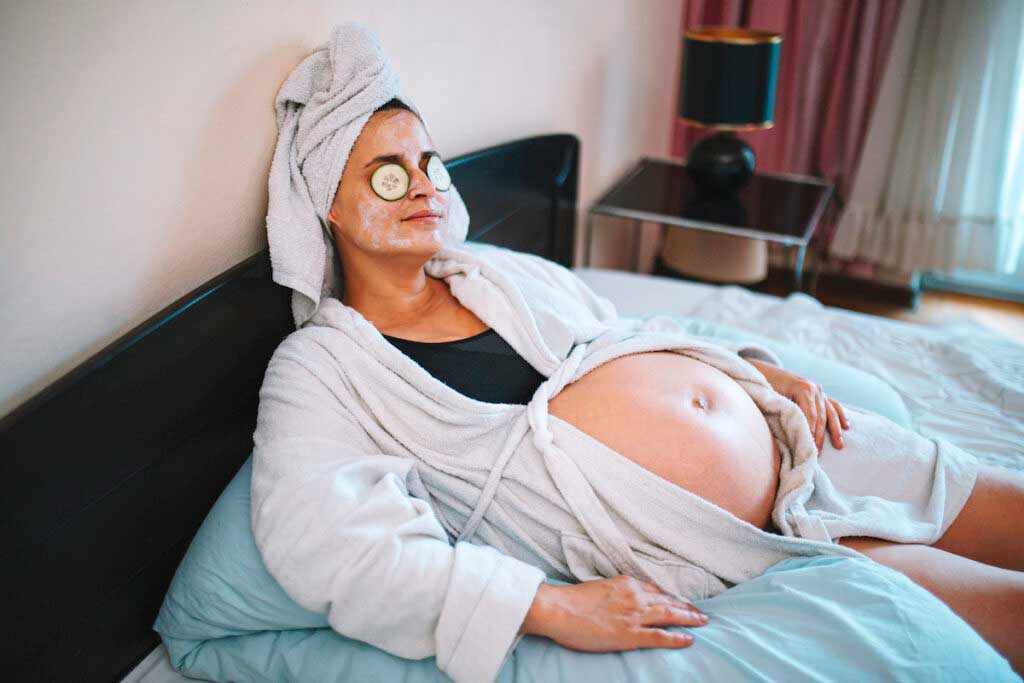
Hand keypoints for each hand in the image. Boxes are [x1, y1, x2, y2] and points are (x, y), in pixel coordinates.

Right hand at [519, 576, 706, 651]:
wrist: (560, 609)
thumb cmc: (572, 600)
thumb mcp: (599, 588)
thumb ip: (615, 592)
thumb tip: (620, 599)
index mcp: (627, 584)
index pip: (655, 590)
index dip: (671, 596)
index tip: (681, 600)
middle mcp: (635, 597)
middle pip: (668, 601)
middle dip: (686, 607)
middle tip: (702, 612)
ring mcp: (634, 616)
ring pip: (669, 615)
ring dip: (689, 619)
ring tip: (702, 622)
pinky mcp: (631, 634)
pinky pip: (660, 636)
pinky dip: (677, 637)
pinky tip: (689, 639)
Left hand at [747, 360, 849, 450]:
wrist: (763, 371)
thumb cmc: (764, 387)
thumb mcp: (771, 399)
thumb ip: (782, 412)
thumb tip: (788, 435)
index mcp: (804, 388)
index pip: (811, 416)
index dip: (810, 433)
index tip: (809, 449)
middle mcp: (814, 388)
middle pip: (820, 417)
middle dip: (819, 437)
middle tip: (817, 454)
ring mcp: (818, 390)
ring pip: (830, 413)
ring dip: (835, 430)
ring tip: (839, 445)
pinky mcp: (819, 393)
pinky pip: (833, 405)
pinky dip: (840, 415)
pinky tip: (846, 426)